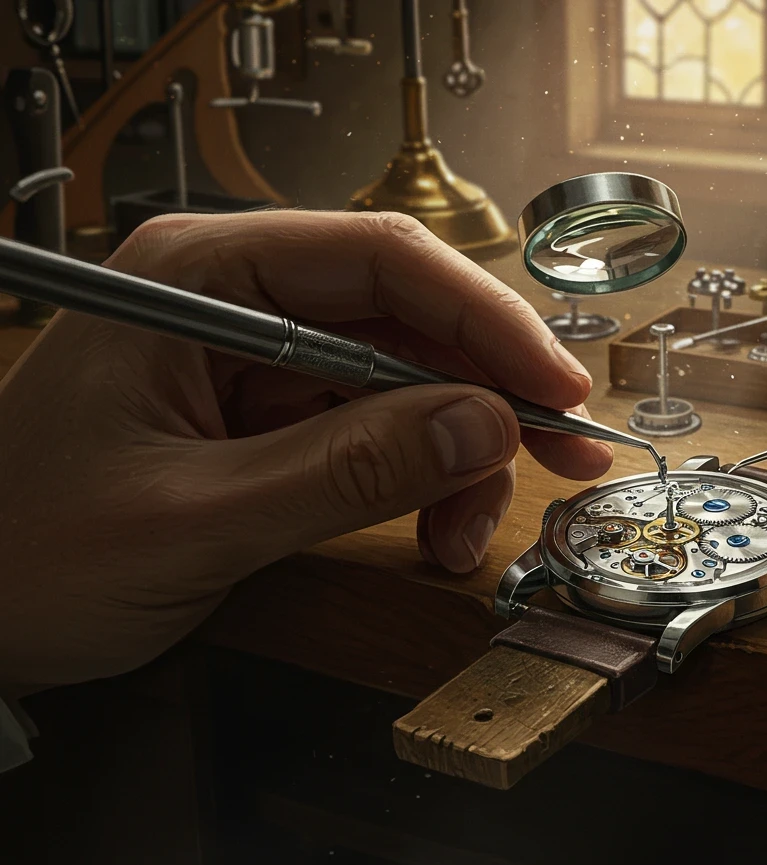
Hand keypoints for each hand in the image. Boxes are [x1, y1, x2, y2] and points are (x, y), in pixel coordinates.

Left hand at [0, 211, 612, 695]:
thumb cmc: (26, 550)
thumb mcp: (196, 518)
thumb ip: (347, 472)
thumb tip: (482, 425)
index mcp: (202, 279)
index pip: (380, 261)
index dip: (487, 321)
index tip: (555, 386)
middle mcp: (238, 301)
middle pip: (407, 317)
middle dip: (490, 392)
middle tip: (563, 454)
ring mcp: (256, 360)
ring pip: (405, 379)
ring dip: (458, 451)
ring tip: (469, 529)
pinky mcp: (268, 415)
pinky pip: (375, 428)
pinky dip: (420, 477)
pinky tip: (435, 523)